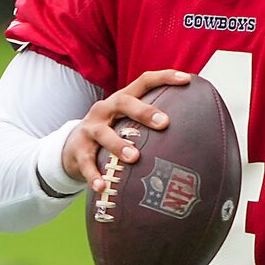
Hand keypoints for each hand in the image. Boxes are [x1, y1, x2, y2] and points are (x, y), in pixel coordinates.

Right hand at [61, 69, 190, 192]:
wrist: (71, 148)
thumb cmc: (110, 134)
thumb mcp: (126, 122)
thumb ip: (149, 123)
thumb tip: (193, 131)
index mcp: (121, 100)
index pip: (143, 81)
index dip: (164, 78)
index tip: (186, 80)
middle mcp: (104, 109)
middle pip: (123, 102)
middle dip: (144, 111)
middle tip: (164, 123)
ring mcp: (90, 129)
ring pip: (103, 133)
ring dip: (118, 144)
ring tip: (134, 158)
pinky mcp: (78, 151)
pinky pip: (86, 163)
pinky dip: (95, 175)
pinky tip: (104, 187)